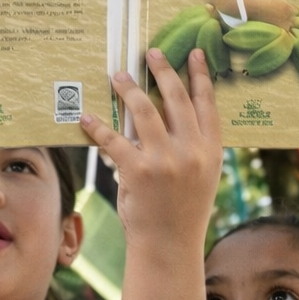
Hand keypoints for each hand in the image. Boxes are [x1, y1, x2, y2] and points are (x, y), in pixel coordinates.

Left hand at [80, 49, 221, 253]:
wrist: (169, 246)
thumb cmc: (181, 211)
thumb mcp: (200, 177)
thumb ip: (192, 146)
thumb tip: (168, 114)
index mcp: (211, 151)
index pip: (207, 104)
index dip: (200, 75)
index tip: (193, 53)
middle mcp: (192, 151)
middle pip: (176, 98)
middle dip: (162, 71)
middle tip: (150, 53)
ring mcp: (165, 160)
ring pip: (144, 111)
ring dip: (128, 89)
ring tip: (117, 76)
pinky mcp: (138, 171)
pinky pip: (113, 140)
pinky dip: (97, 127)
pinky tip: (86, 118)